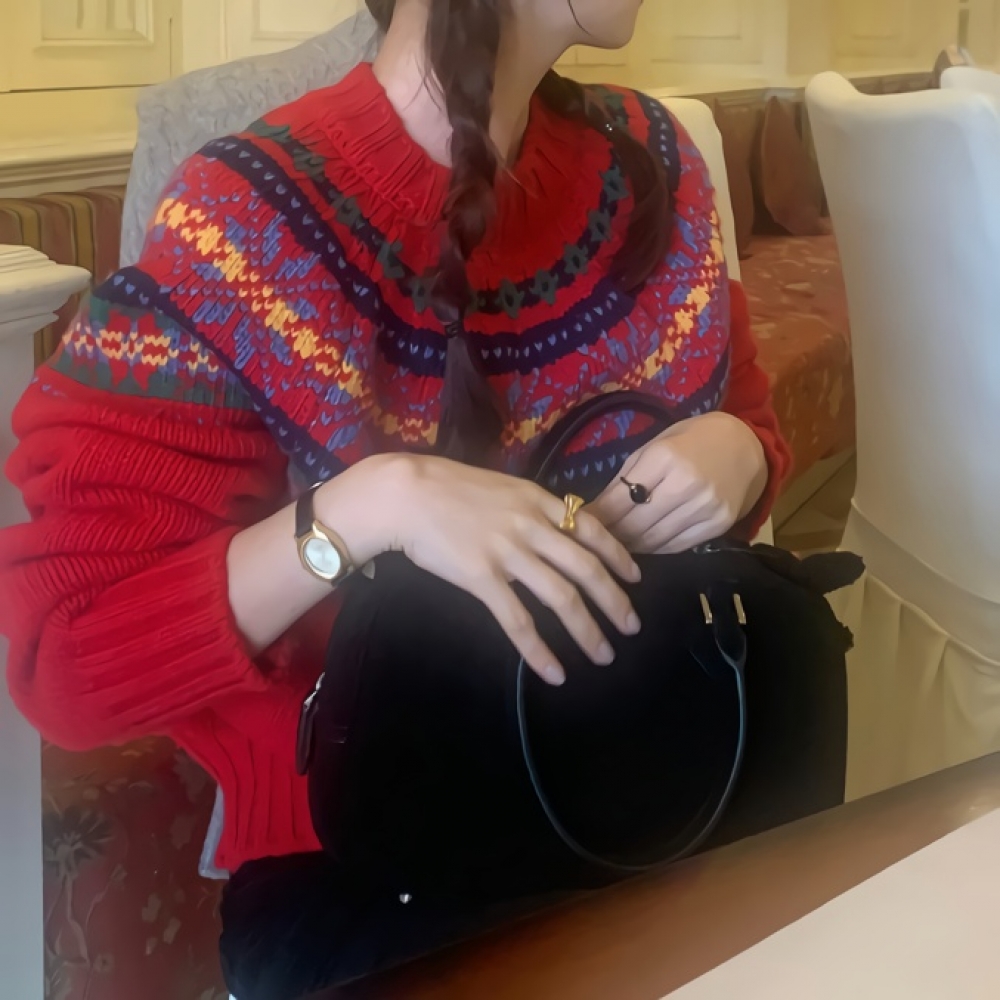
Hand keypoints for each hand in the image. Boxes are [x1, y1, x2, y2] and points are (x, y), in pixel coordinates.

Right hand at [323, 454, 641, 685]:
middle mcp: (532, 526)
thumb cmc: (445, 486)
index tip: (635, 576)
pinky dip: (539, 651)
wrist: (405, 493)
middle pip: (587, 569)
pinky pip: (518, 621)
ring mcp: (508, 552)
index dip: (618, 555)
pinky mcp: (482, 578)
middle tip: (632, 627)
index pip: (592, 529)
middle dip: (615, 602)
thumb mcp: (500, 486)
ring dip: (587, 631)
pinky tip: (554, 672)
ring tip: (603, 655)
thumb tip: (550, 526)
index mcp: (537, 500)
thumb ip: (528, 508)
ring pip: (561, 598)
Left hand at [588, 412, 767, 554]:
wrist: (745, 446)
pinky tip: (642, 547)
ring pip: (654, 540)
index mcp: (666, 457)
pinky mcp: (718, 525)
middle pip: (636, 523)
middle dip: (611, 534)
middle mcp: (687, 485)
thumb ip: (627, 476)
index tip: (579, 524)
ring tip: (614, 547)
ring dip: (630, 546)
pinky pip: (677, 546)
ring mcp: (706, 508)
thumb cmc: (692, 441)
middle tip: (594, 541)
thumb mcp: (656, 445)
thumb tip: (596, 510)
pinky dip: (655, 549)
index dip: (598, 516)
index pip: (621, 499)